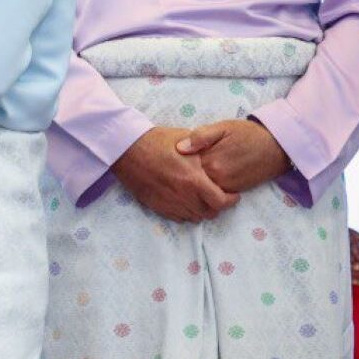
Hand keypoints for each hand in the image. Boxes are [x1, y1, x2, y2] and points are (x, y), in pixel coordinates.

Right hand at [111, 126, 239, 222]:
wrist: (126, 147)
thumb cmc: (157, 140)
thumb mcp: (187, 141)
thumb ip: (205, 152)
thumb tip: (218, 160)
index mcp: (193, 180)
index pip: (221, 202)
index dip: (231, 200)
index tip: (233, 195)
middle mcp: (182, 195)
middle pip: (209, 213)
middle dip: (217, 206)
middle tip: (217, 196)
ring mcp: (168, 202)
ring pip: (194, 217)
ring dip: (201, 210)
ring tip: (201, 199)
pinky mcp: (156, 205)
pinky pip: (177, 217)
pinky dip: (185, 212)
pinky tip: (185, 201)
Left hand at [177, 119, 290, 193]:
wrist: (277, 146)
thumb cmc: (247, 133)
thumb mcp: (223, 127)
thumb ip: (200, 137)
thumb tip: (179, 148)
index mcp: (210, 160)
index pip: (184, 167)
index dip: (174, 164)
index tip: (166, 160)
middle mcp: (217, 177)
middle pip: (190, 181)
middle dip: (181, 176)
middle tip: (172, 169)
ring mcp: (226, 186)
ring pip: (201, 190)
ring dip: (193, 184)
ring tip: (184, 176)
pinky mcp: (235, 190)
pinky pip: (214, 193)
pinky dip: (206, 189)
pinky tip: (200, 181)